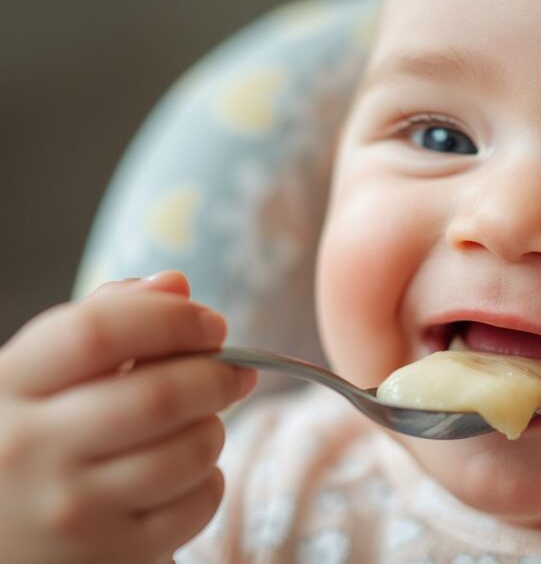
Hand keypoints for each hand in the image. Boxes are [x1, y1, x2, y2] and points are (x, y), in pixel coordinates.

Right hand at [0, 271, 256, 563]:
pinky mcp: (111, 556)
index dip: (171, 319)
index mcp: (7, 387)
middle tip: (235, 371)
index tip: (212, 324)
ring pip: (189, 451)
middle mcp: (30, 451)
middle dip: (217, 375)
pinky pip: (198, 503)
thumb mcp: (38, 379)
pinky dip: (210, 480)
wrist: (0, 544)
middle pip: (159, 395)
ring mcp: (71, 511)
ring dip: (214, 428)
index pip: (98, 332)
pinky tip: (187, 474)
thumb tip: (176, 285)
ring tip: (202, 423)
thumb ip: (103, 323)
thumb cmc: (29, 444)